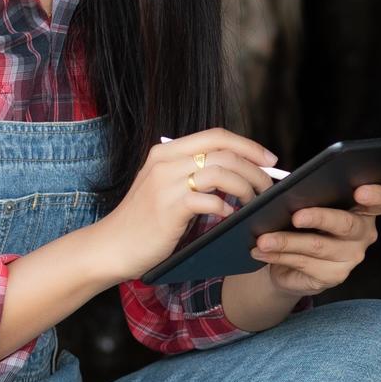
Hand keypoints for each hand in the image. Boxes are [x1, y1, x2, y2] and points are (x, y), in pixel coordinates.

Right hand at [85, 129, 279, 285]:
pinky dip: (224, 207)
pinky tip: (228, 216)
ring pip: (221, 171)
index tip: (269, 161)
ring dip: (245, 186)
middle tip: (268, 186)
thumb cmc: (144, 221)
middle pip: (224, 152)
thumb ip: (194, 175)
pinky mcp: (168, 207)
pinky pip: (208, 199)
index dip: (248, 145)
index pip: (216, 135)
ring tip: (252, 202)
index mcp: (167, 152)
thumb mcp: (166, 188)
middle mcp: (165, 161)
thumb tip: (238, 172)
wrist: (111, 246)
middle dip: (255, 168)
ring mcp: (165, 183)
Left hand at [250, 184, 380, 295]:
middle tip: (296, 216)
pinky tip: (262, 251)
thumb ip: (310, 195)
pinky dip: (279, 256)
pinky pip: (304, 263)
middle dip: (320, 217)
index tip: (360, 190)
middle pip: (347, 223)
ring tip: (264, 239)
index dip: (377, 194)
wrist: (291, 263)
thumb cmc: (304, 223)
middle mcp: (365, 233)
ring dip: (286, 241)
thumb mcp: (310, 204)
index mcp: (365, 208)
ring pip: (318, 246)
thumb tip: (287, 191)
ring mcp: (352, 256)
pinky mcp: (335, 276)